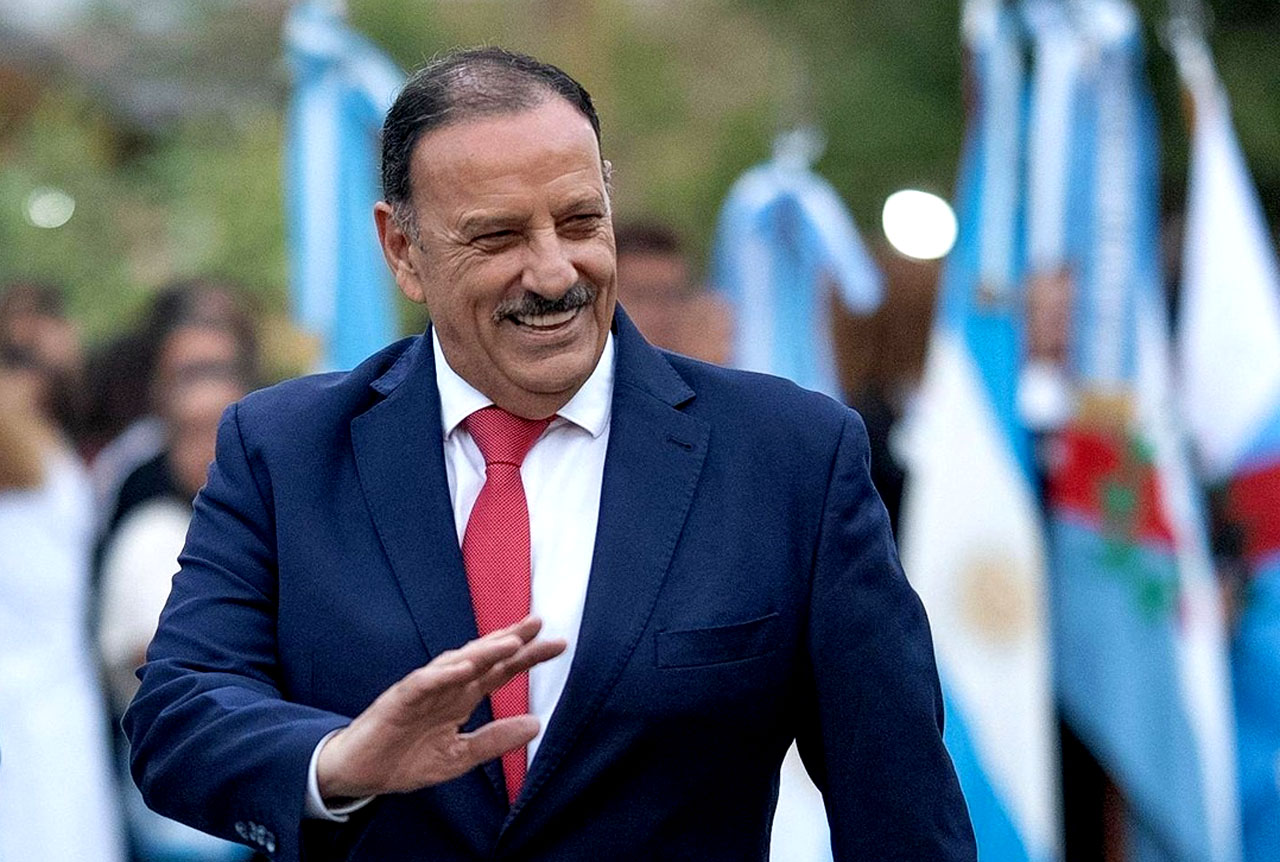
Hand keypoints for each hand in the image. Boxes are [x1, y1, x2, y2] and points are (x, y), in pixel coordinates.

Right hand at [316, 616, 566, 800]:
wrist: (358, 774)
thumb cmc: (405, 759)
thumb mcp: (459, 757)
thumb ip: (495, 740)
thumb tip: (536, 724)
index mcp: (461, 698)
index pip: (500, 671)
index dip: (527, 657)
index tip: (558, 644)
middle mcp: (445, 686)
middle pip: (483, 657)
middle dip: (510, 640)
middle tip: (539, 623)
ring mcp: (421, 691)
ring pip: (455, 663)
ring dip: (482, 651)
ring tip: (511, 642)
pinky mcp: (396, 701)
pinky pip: (421, 683)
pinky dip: (442, 675)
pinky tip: (464, 668)